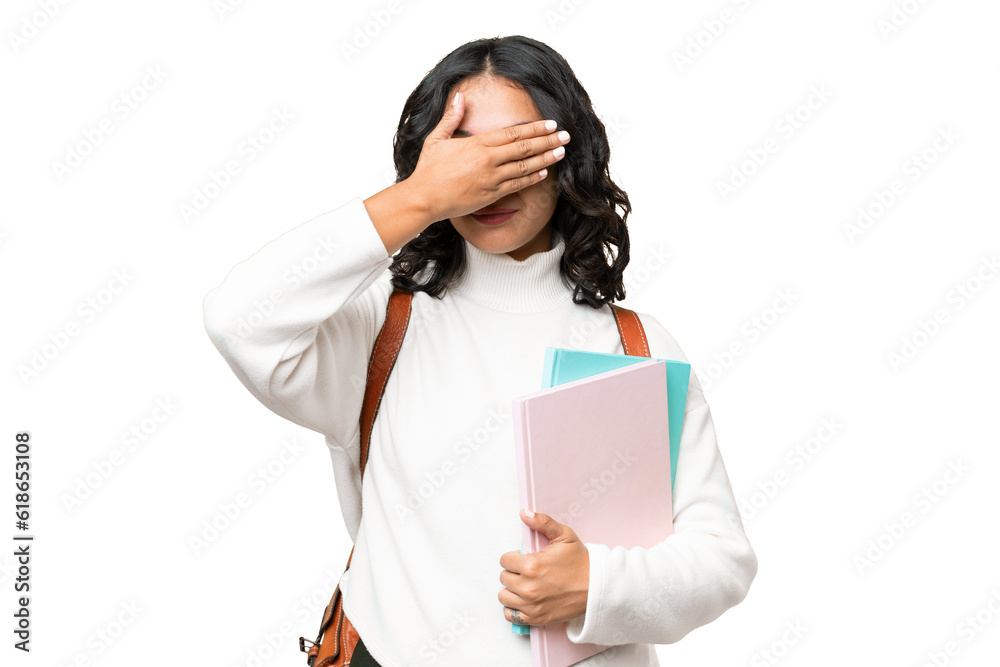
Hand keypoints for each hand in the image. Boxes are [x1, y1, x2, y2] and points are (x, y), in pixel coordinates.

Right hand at [406, 91, 570, 221]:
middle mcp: (488, 160)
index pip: (513, 133)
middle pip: (525, 148)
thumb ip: (451, 117)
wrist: (424, 199)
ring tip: (561, 153)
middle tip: (566, 136)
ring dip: (545, 159)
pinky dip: (532, 179)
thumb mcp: (436, 138)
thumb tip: (460, 96)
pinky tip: (544, 173)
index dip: (535, 128)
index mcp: (477, 144)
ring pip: (525, 167)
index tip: (551, 124)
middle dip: (548, 141)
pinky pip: (517, 185)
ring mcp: (491, 179)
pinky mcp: (491, 195)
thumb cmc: (428, 170)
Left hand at [498, 509, 588, 626]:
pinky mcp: (536, 618)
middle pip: (503, 578)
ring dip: (511, 590)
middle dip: (513, 572)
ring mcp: (531, 605)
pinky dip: (514, 609)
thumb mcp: (564, 536)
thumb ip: (542, 523)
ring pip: (504, 597)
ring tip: (524, 585)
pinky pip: (511, 616)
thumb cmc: (581, 562)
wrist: (596, 587)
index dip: (513, 557)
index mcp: (532, 565)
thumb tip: (524, 513)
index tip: (522, 559)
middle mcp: (528, 587)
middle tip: (526, 572)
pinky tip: (523, 601)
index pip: (504, 560)